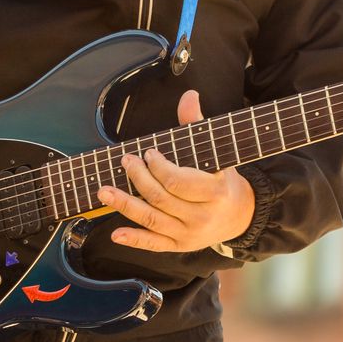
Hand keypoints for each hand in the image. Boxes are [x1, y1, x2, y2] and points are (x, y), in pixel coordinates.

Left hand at [97, 88, 254, 253]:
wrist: (239, 215)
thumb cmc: (222, 179)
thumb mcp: (216, 152)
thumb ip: (197, 124)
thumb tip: (188, 96)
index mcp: (214, 193)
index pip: (177, 181)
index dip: (158, 167)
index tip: (148, 153)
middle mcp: (201, 217)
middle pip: (161, 198)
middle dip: (138, 178)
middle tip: (125, 161)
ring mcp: (189, 234)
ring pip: (152, 219)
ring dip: (124, 205)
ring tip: (103, 191)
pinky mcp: (179, 246)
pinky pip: (154, 244)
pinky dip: (133, 239)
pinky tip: (115, 233)